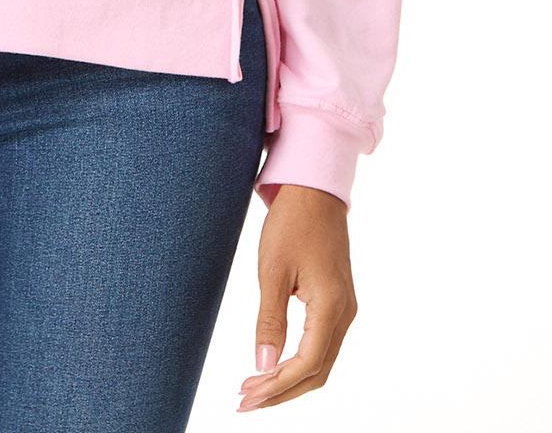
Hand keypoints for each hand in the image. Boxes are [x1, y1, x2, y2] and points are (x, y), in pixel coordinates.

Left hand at [236, 183, 357, 411]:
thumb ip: (270, 320)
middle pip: (317, 372)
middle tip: (244, 400)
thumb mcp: (273, 270)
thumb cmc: (292, 223)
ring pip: (321, 362)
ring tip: (254, 387)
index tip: (246, 396)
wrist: (314, 190)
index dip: (276, 387)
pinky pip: (322, 345)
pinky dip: (299, 362)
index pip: (306, 365)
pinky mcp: (338, 302)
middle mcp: (345, 313)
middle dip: (281, 391)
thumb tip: (263, 366)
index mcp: (331, 306)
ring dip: (289, 380)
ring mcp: (344, 309)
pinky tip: (275, 365)